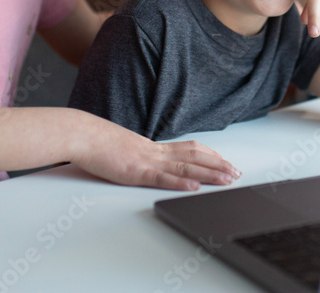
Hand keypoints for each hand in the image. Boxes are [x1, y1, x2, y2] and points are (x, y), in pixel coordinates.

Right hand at [72, 112, 240, 190]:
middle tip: (236, 173)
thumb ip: (139, 155)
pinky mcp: (136, 172)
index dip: (210, 155)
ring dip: (210, 174)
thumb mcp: (125, 149)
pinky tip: (195, 186)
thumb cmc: (99, 143)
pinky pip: (163, 178)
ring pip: (186, 167)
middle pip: (195, 156)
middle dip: (218, 165)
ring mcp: (148, 161)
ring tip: (228, 179)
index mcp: (154, 147)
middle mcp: (156, 152)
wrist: (83, 134)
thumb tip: (144, 161)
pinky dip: (181, 182)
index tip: (225, 161)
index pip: (190, 148)